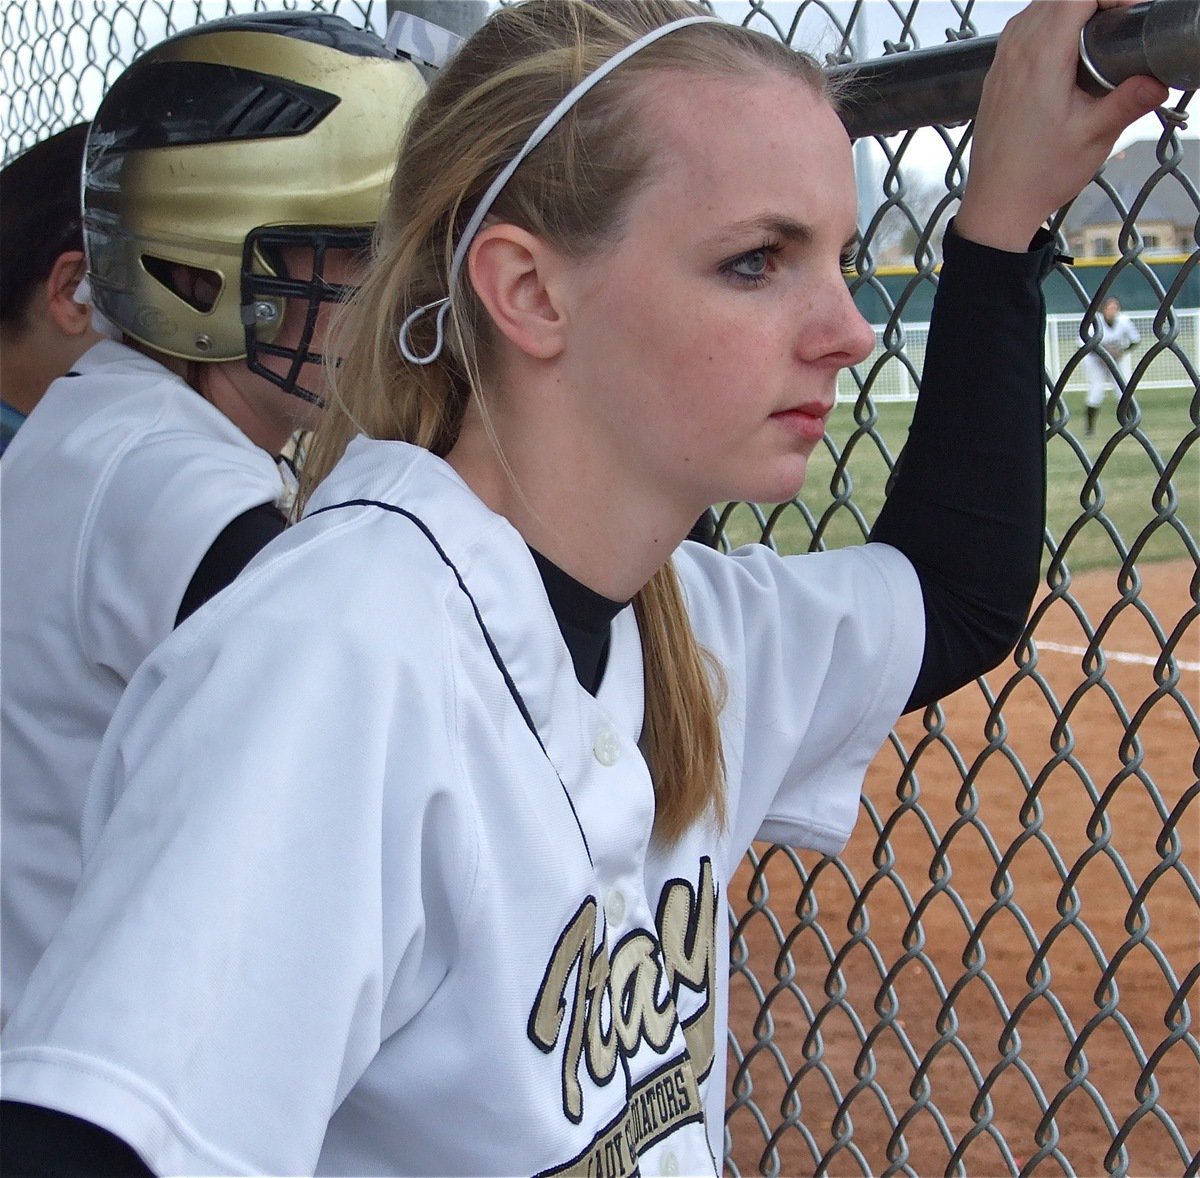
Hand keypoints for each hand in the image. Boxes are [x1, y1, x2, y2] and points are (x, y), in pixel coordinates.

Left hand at [955, 0, 1168, 251]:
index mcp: (1041, 58)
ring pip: (1036, 8)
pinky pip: (1020, 30)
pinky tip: (1065, 44)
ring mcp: (1000, 63)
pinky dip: (1046, 23)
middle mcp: (1015, 52)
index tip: (1132, 12)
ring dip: (1069, 7)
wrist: (997, 204)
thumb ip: (1129, 102)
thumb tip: (1160, 79)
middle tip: (1122, 19)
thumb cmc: (1040, 175)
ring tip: (1099, 29)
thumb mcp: (1094, 137)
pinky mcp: (995, 76)